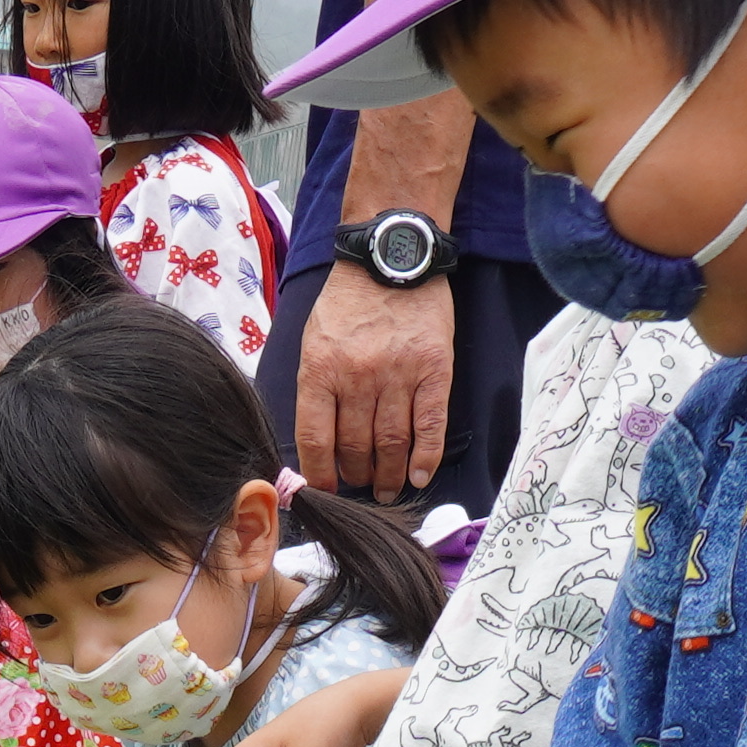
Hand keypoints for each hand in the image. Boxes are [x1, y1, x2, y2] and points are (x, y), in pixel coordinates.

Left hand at [296, 271, 454, 496]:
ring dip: (388, 475)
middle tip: (360, 485)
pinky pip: (429, 425)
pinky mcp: (433, 371)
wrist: (391, 258)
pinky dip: (425, 457)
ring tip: (387, 489)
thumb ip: (314, 388)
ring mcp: (398, 375)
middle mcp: (358, 377)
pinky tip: (419, 476)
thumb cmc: (348, 302)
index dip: (319, 474)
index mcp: (321, 370)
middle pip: (355, 447)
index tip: (324, 489)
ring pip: (391, 443)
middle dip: (356, 476)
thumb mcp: (313, 340)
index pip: (316, 439)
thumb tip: (316, 443)